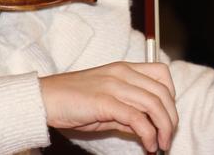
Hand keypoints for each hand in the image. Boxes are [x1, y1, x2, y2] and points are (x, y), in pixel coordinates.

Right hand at [39, 61, 178, 151]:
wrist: (43, 99)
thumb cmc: (70, 101)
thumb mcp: (104, 103)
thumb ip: (127, 112)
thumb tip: (146, 128)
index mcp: (123, 68)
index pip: (162, 74)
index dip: (171, 96)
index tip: (167, 116)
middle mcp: (122, 73)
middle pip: (162, 92)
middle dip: (171, 118)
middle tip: (168, 137)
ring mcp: (113, 85)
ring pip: (154, 104)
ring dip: (163, 128)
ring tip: (161, 145)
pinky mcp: (105, 101)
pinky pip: (137, 117)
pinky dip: (148, 134)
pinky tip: (147, 145)